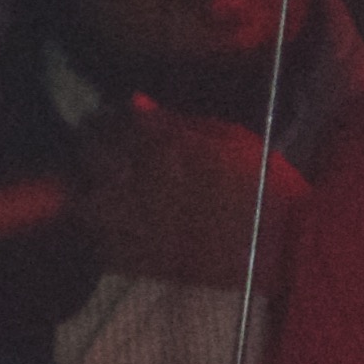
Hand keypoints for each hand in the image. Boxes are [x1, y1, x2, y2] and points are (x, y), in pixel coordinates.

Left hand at [69, 99, 308, 298]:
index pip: (112, 122)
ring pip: (82, 204)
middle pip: (87, 158)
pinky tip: (116, 227)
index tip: (114, 120)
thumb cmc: (263, 184)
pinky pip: (100, 245)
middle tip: (103, 152)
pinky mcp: (140, 261)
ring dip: (87, 192)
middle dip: (90, 150)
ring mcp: (136, 224)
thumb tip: (134, 102)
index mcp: (165, 147)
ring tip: (104, 191)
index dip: (108, 119)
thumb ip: (175, 122)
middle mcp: (140, 182)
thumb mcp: (228, 138)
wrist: (281, 244)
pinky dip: (100, 232)